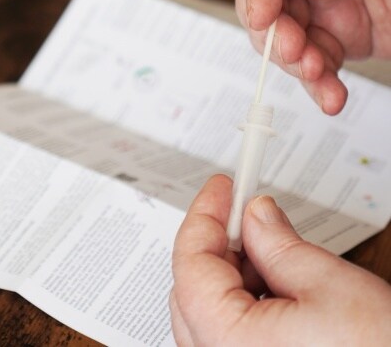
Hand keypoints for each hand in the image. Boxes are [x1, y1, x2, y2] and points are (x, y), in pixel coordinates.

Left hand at [170, 175, 390, 345]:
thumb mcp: (330, 287)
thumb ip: (279, 245)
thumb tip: (255, 215)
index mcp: (227, 342)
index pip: (190, 263)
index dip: (205, 216)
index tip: (221, 188)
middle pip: (193, 287)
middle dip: (219, 244)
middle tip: (246, 213)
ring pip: (208, 311)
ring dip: (233, 273)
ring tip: (270, 249)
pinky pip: (227, 335)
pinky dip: (243, 302)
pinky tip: (273, 286)